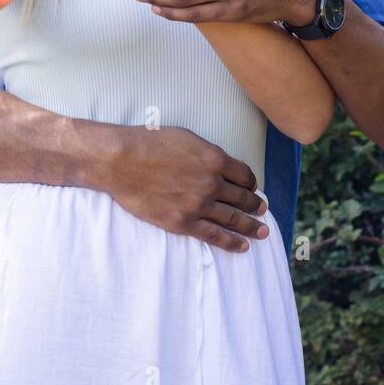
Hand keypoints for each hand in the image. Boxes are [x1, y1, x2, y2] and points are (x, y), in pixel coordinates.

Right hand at [107, 125, 270, 252]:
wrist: (121, 161)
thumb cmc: (149, 143)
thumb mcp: (186, 138)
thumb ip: (207, 152)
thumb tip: (220, 163)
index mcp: (214, 159)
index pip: (244, 175)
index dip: (251, 183)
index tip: (252, 188)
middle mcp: (212, 183)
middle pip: (242, 198)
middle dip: (255, 205)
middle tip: (262, 210)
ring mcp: (198, 204)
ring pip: (233, 219)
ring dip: (251, 226)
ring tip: (262, 231)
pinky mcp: (183, 222)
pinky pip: (214, 236)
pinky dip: (231, 242)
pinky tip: (243, 246)